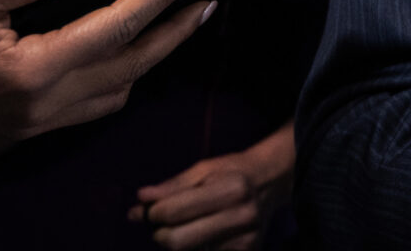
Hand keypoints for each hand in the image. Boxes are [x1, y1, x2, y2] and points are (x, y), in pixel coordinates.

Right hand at [0, 0, 209, 139]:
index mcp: (33, 70)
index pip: (117, 27)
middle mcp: (42, 106)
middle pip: (132, 67)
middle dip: (175, 31)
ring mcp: (34, 124)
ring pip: (117, 93)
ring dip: (153, 58)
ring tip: (178, 21)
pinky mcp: (24, 130)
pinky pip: (91, 107)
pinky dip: (120, 79)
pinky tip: (127, 53)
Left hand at [130, 123, 293, 249]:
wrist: (270, 183)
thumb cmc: (233, 171)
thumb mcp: (205, 168)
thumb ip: (173, 185)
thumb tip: (141, 199)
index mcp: (232, 189)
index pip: (174, 211)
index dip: (152, 213)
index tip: (146, 210)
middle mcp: (242, 216)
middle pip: (177, 241)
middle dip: (159, 233)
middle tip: (159, 224)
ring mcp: (245, 240)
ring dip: (175, 242)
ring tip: (182, 226)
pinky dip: (194, 249)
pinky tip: (199, 236)